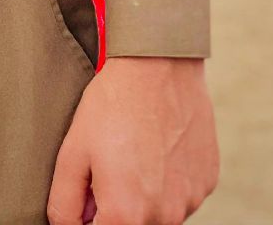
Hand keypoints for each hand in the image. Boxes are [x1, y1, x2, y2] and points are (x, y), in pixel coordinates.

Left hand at [47, 56, 217, 224]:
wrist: (159, 64)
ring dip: (145, 196)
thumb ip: (64, 204)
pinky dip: (168, 182)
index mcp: (126, 215)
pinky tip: (158, 148)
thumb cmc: (113, 104)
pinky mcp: (208, 182)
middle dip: (116, 207)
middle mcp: (163, 217)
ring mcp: (190, 201)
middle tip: (111, 165)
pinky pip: (182, 196)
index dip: (89, 216)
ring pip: (159, 214)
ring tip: (135, 151)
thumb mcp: (72, 152)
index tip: (89, 192)